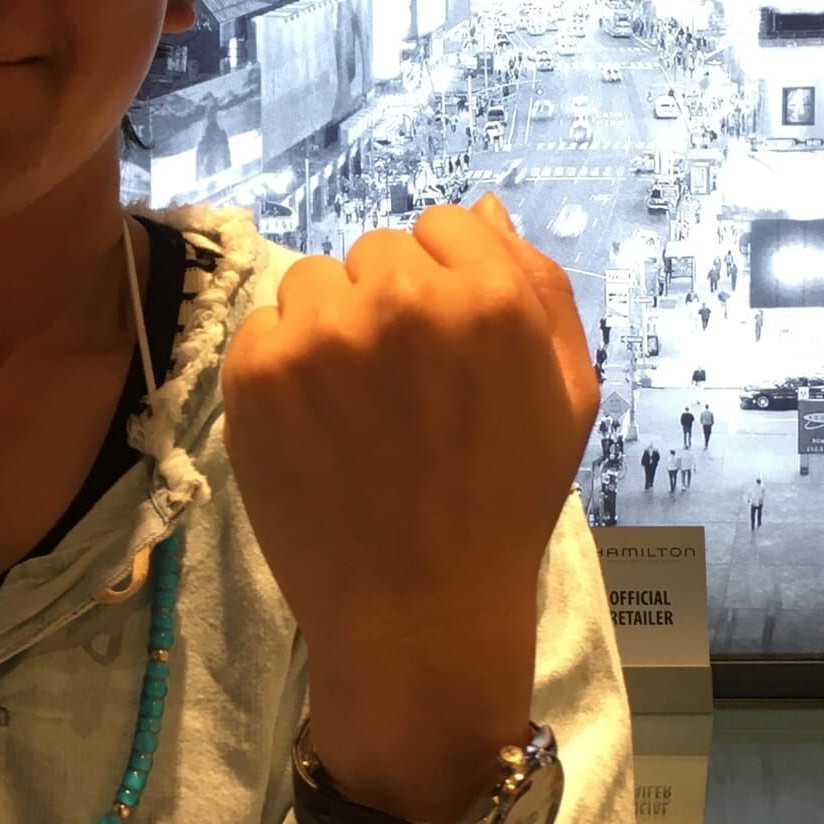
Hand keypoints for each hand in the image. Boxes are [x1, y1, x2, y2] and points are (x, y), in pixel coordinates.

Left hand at [221, 196, 597, 797]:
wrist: (418, 613)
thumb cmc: (503, 504)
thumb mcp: (567, 395)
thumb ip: (538, 287)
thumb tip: (485, 210)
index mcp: (489, 297)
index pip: (445, 225)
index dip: (446, 283)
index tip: (444, 348)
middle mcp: (402, 300)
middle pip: (376, 251)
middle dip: (387, 304)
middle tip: (398, 392)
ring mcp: (320, 335)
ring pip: (312, 283)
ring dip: (328, 328)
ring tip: (354, 412)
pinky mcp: (255, 372)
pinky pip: (262, 328)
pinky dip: (281, 369)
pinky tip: (314, 429)